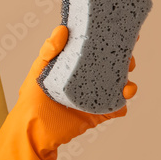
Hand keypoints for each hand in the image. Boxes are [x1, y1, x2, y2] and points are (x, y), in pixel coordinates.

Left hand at [0, 26, 140, 159]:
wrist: (32, 130)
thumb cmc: (31, 98)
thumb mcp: (38, 70)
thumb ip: (49, 51)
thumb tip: (62, 29)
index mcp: (76, 65)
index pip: (96, 49)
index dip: (111, 40)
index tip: (125, 31)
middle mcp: (88, 79)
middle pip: (114, 66)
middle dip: (126, 60)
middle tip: (128, 58)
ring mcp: (94, 96)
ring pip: (119, 86)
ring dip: (128, 83)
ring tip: (126, 84)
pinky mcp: (97, 114)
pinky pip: (116, 109)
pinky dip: (122, 104)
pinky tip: (121, 100)